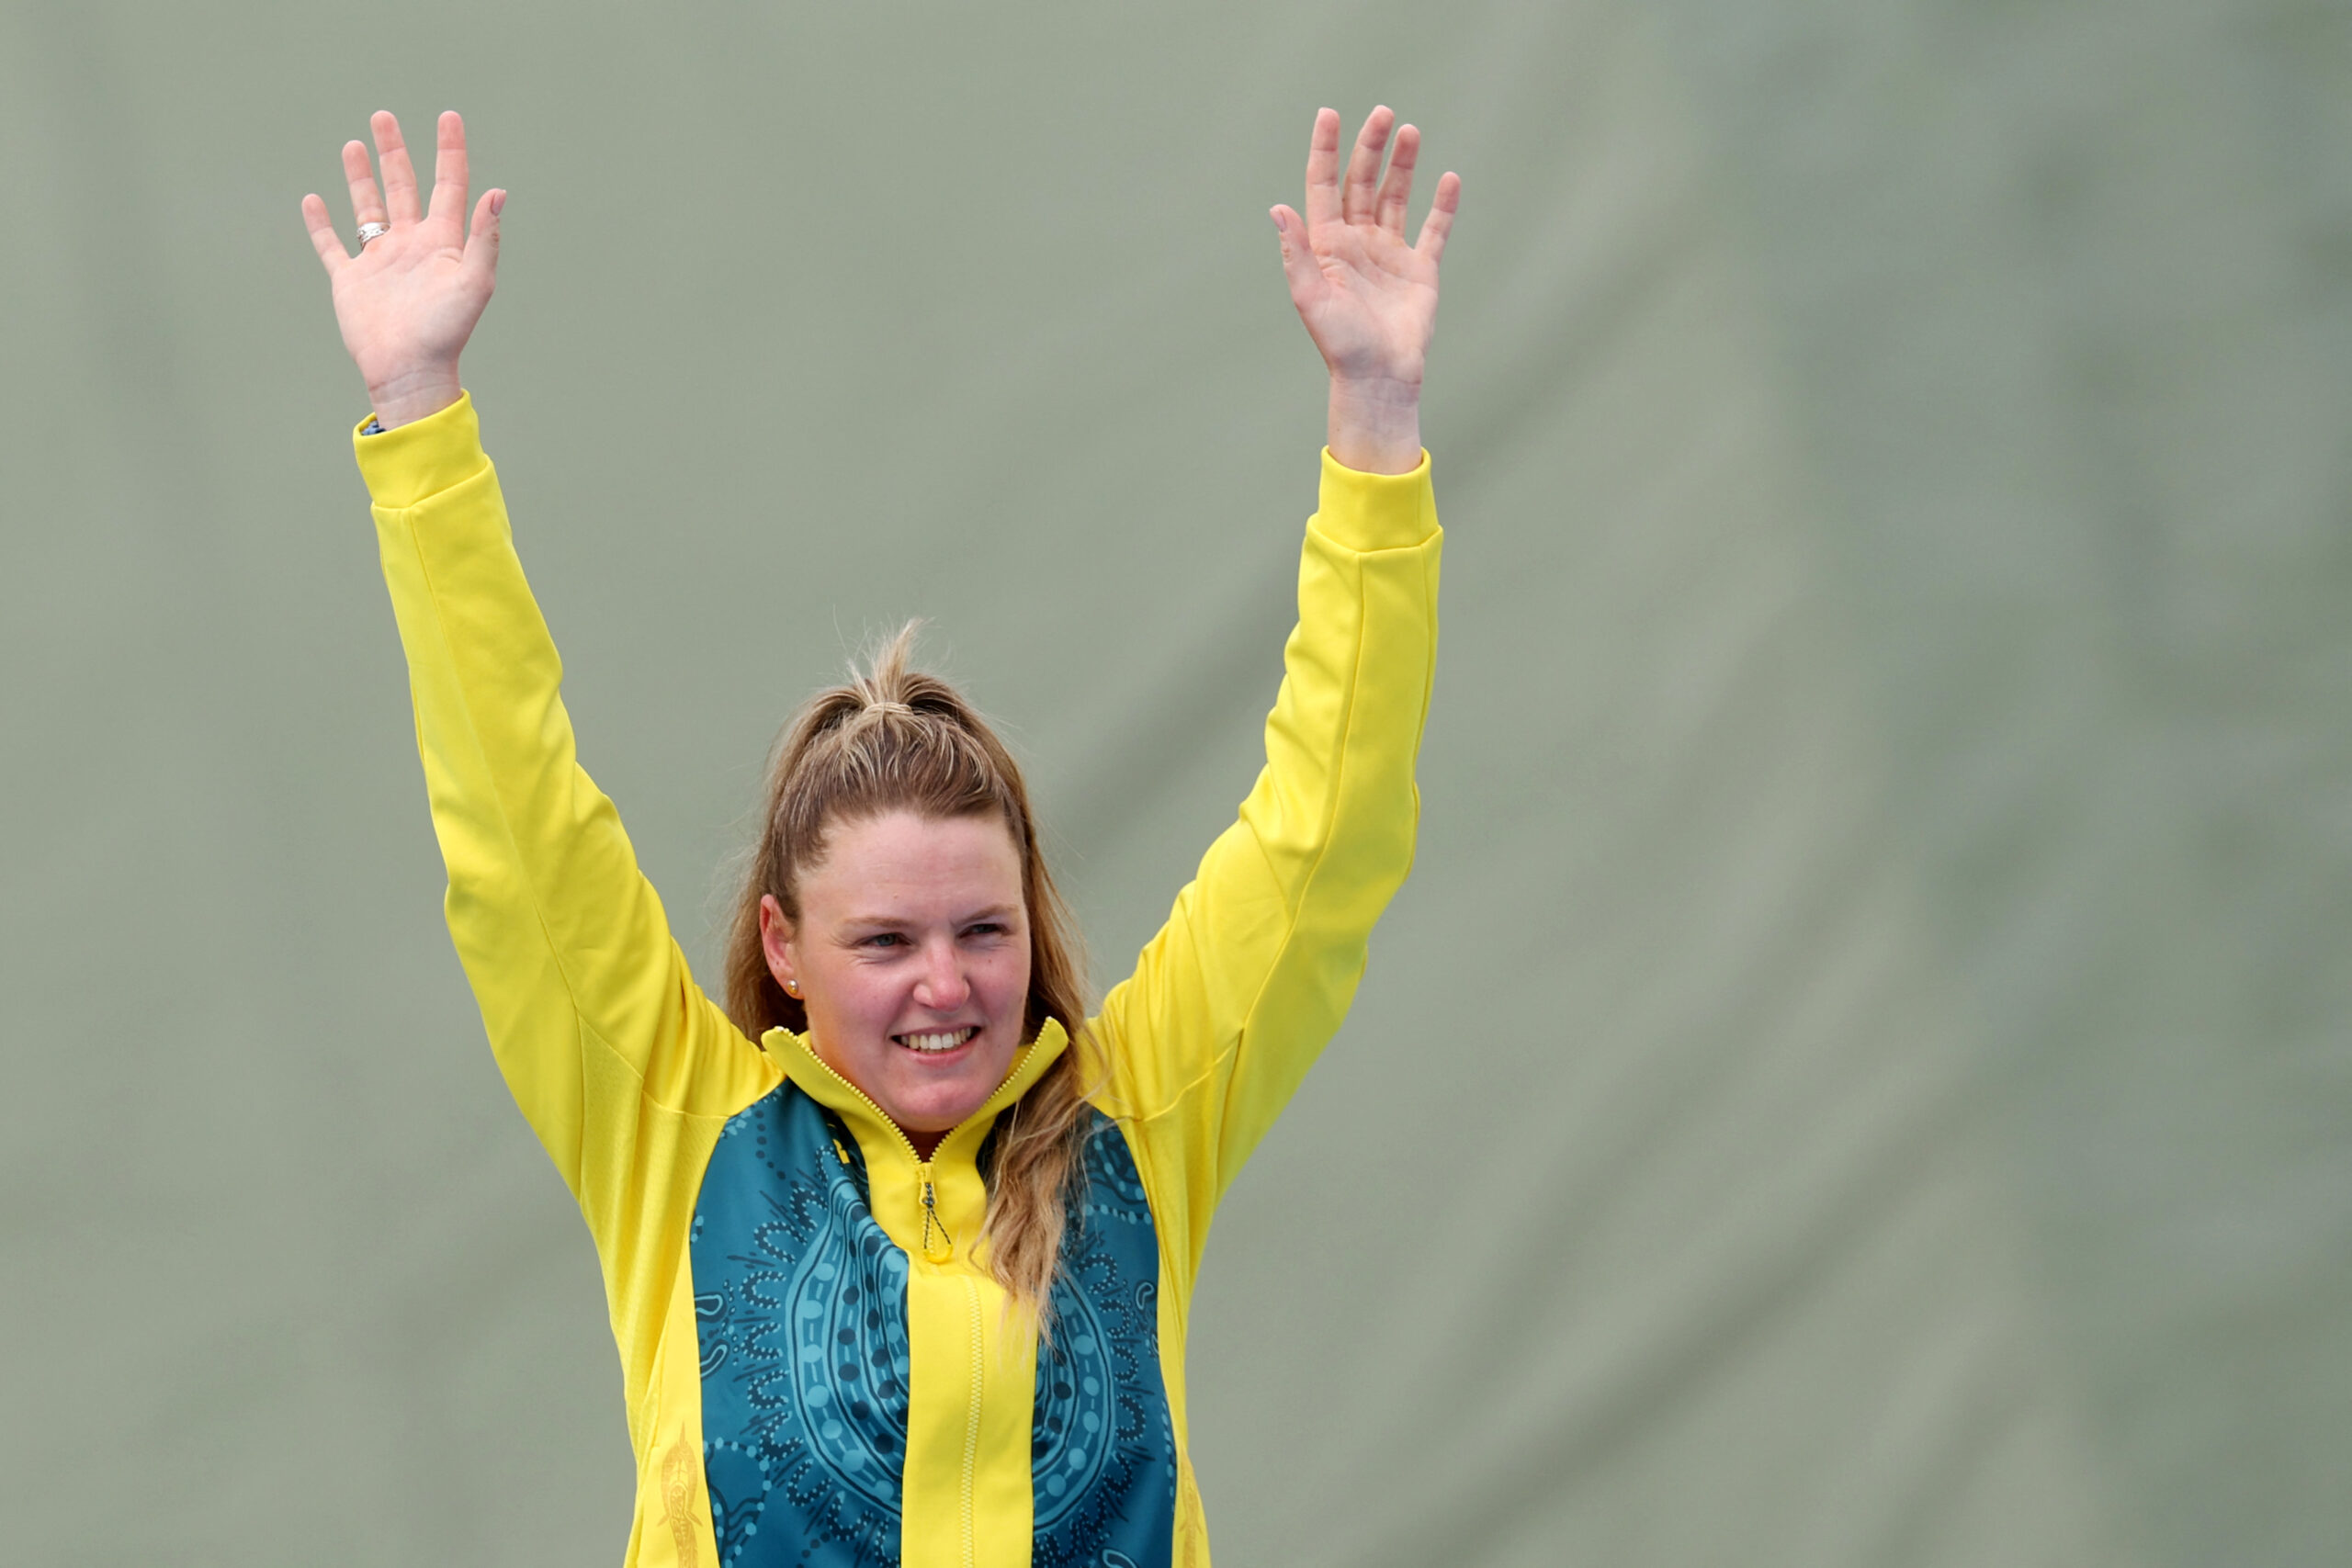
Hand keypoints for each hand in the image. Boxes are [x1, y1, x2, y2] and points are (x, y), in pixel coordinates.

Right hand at [301, 110, 503, 429]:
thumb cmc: (446, 331)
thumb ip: (484, 238)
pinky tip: (314, 200)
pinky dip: (321, 224)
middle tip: (384, 116)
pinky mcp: (350, 280)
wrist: (409, 370)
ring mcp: (380, 262)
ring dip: (360, 177)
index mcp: (442, 243)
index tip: (448, 117)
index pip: (448, 185)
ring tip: (354, 143)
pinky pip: (332, 245)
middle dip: (395, 151)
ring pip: (368, 208)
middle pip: (403, 187)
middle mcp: (411, 246)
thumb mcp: (474, 282)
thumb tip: (497, 193)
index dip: (449, 151)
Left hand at [1272, 106, 1459, 472]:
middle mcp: (1357, 242)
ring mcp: (1389, 254)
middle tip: (1383, 113)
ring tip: (1410, 131)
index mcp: (1327, 245)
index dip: (1325, 150)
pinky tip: (1448, 179)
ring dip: (1402, 165)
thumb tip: (1278, 209)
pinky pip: (1433, 231)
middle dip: (1371, 147)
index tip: (1330, 114)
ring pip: (1396, 197)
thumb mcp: (1310, 298)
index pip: (1324, 185)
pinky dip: (1442, 206)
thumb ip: (1295, 253)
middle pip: (1362, 183)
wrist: (1378, 377)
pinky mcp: (1420, 270)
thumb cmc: (1339, 343)